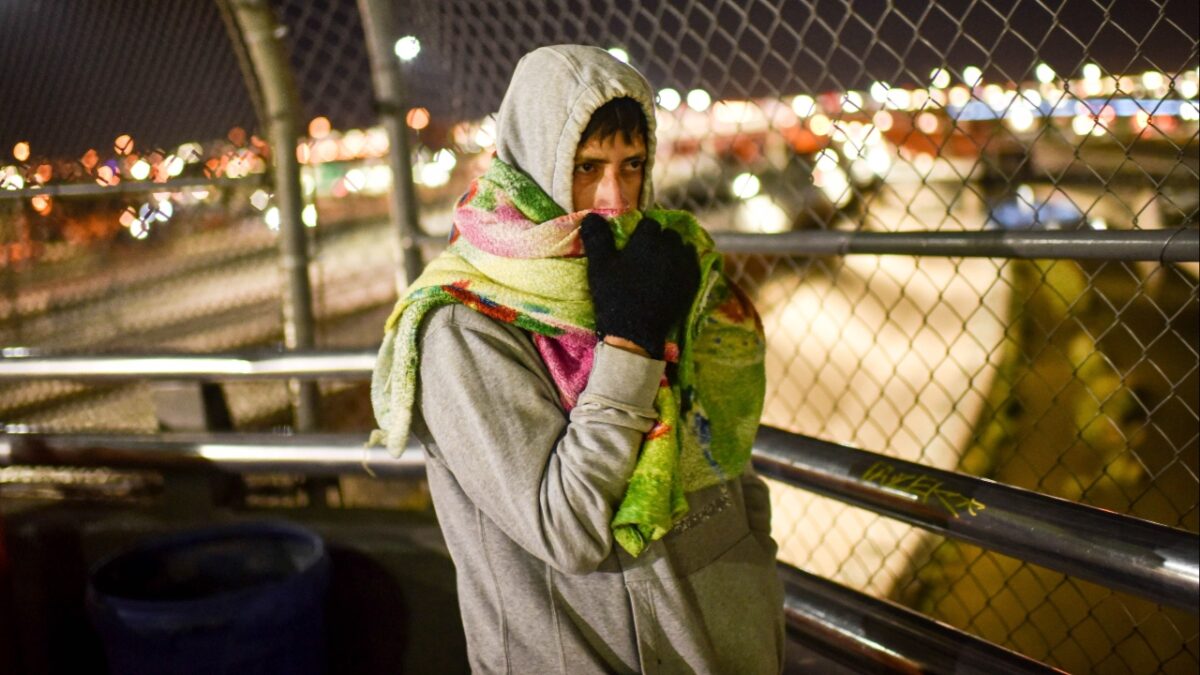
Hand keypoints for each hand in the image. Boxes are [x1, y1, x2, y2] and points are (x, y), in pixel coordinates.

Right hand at [581, 214, 700, 358]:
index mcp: (648, 240)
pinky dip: (685, 265)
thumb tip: (592, 215)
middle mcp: (670, 248)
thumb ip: (597, 238)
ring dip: (674, 251)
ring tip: (661, 265)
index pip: (649, 224)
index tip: (634, 245)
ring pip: (683, 247)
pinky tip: (674, 274)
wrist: (635, 332)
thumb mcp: (600, 266)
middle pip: (668, 234)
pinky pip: (692, 264)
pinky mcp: (692, 282)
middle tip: (646, 257)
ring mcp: (684, 265)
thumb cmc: (615, 296)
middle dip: (659, 241)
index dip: (641, 233)